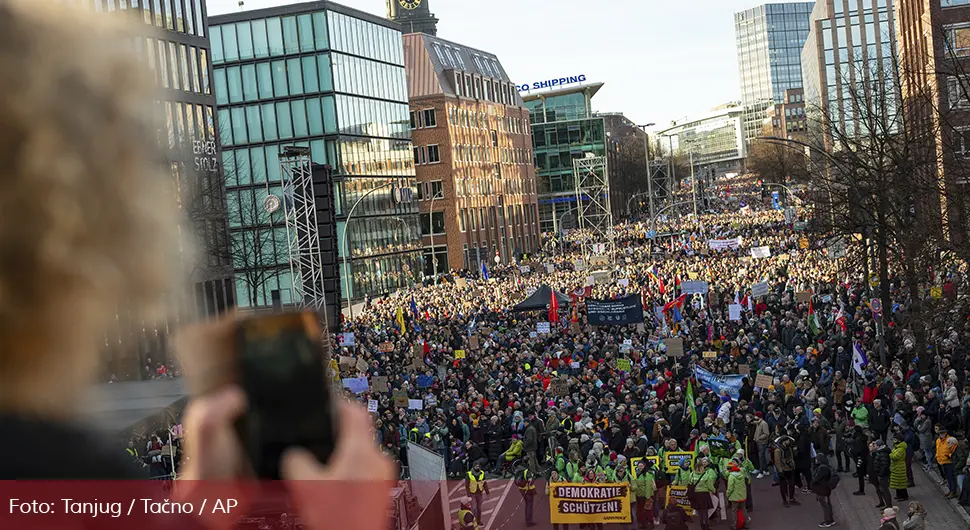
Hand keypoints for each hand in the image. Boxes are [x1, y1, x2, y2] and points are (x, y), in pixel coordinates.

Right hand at [282, 401, 396, 529]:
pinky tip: (335, 480)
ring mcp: (383, 473)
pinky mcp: (381, 487)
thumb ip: (296, 460)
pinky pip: (365, 467)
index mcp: (361, 450)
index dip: (339, 401)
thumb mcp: (305, 485)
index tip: (329, 399)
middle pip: (358, 431)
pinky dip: (351, 467)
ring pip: (361, 451)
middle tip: (321, 434)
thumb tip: (294, 454)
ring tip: (325, 461)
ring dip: (344, 452)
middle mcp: (377, 459)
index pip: (355, 410)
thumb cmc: (338, 519)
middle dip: (338, 432)